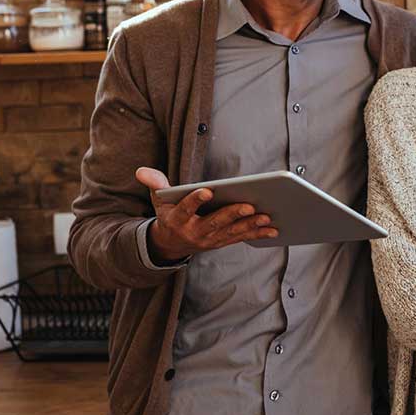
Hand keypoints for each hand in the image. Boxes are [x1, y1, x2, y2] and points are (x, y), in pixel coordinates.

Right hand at [136, 167, 278, 261]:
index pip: (185, 209)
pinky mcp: (221, 242)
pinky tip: (273, 229)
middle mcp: (194, 232)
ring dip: (250, 225)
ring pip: (231, 232)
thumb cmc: (169, 214)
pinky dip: (257, 234)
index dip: (194, 200)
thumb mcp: (158, 200)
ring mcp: (209, 240)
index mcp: (177, 219)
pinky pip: (241, 238)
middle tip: (249, 205)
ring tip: (267, 216)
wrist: (170, 244)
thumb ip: (155, 183)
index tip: (207, 191)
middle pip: (214, 223)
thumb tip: (141, 170)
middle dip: (232, 214)